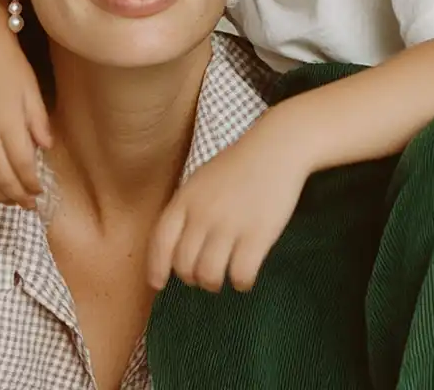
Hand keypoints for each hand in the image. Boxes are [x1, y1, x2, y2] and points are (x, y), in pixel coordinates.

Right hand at [0, 3, 51, 207]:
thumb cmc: (11, 67)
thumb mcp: (33, 93)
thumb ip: (39, 123)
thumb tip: (46, 148)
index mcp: (8, 123)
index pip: (21, 165)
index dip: (31, 184)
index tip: (40, 192)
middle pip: (1, 176)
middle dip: (16, 195)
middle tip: (28, 204)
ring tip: (9, 200)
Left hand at [146, 118, 311, 292]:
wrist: (277, 148)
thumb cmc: (240, 165)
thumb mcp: (201, 180)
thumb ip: (188, 208)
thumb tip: (178, 246)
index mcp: (185, 199)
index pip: (161, 242)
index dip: (156, 267)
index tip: (159, 284)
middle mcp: (202, 215)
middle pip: (184, 264)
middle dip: (192, 278)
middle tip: (204, 276)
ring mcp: (229, 225)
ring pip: (209, 275)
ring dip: (214, 283)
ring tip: (224, 276)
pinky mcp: (257, 235)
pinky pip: (240, 274)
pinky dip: (241, 282)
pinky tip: (246, 276)